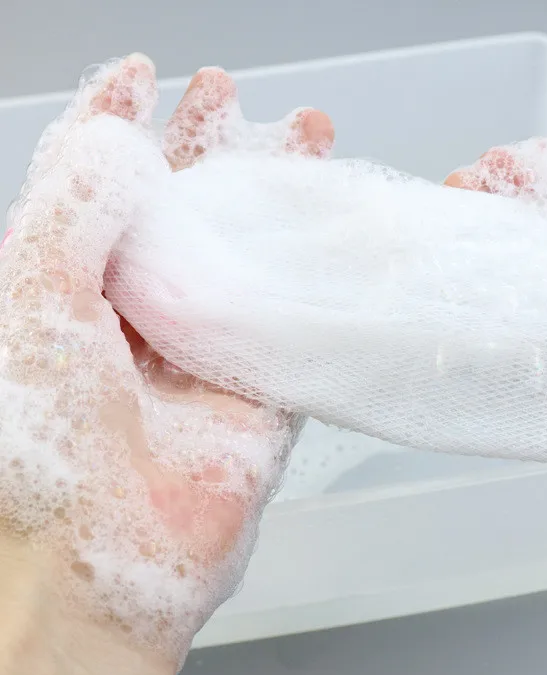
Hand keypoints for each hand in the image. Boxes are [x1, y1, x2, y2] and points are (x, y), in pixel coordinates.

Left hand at [0, 55, 332, 674]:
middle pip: (178, 203)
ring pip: (244, 248)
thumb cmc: (50, 443)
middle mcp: (136, 306)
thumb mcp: (39, 297)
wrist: (107, 555)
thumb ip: (76, 207)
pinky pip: (293, 311)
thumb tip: (125, 147)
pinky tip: (337, 225)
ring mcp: (203, 343)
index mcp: (68, 282)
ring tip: (305, 136)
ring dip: (272, 190)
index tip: (143, 77)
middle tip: (231, 97)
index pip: (94, 180)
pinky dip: (318, 267)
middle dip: (205, 142)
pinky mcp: (260, 382)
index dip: (116, 120)